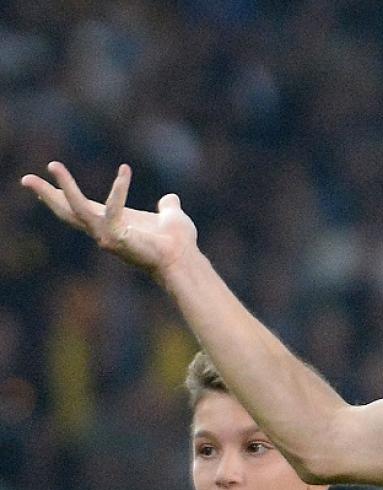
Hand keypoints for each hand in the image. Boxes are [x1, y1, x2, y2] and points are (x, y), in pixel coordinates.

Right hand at [21, 162, 198, 277]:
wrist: (184, 258)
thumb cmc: (178, 242)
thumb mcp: (170, 217)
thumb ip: (167, 207)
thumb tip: (170, 199)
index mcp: (112, 223)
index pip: (81, 207)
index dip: (63, 194)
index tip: (44, 180)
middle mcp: (103, 231)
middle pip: (66, 212)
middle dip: (46, 195)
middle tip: (25, 178)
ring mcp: (106, 236)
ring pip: (76, 209)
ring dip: (64, 187)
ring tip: (53, 165)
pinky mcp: (116, 238)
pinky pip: (112, 209)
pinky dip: (118, 190)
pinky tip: (124, 171)